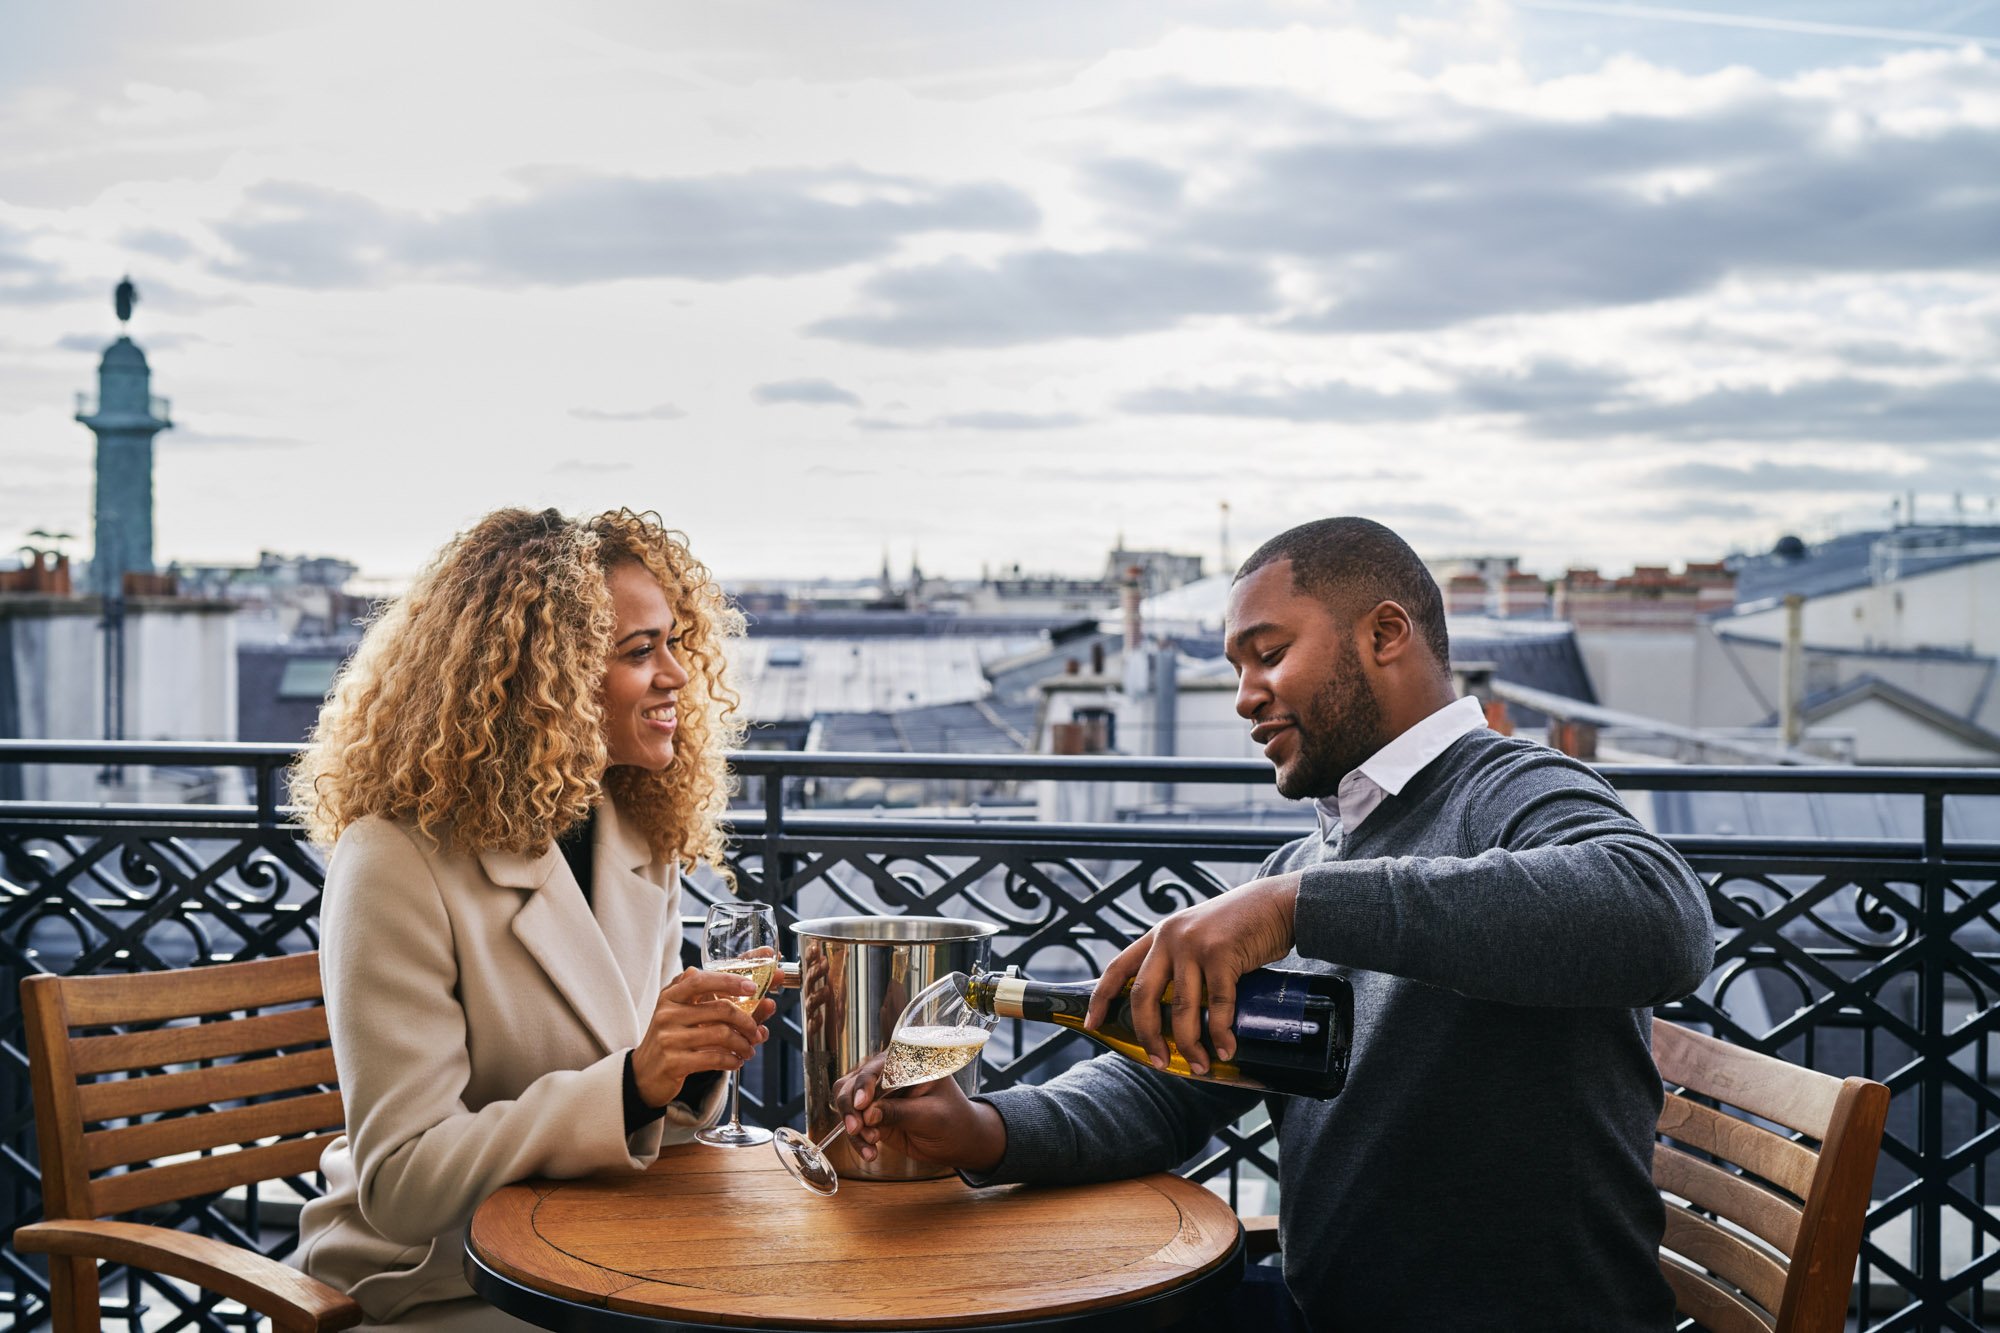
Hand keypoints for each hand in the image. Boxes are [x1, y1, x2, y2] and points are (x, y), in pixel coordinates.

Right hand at [632, 966, 776, 1106]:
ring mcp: (669, 1037)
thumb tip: (768, 1004)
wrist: (644, 1074)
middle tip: (756, 1031)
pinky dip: (732, 1060)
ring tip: (748, 1049)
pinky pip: (713, 1058)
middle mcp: (667, 1013)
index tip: (752, 987)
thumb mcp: (687, 1015)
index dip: (730, 981)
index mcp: (671, 995)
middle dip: (747, 1020)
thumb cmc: (673, 1039)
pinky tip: (736, 1062)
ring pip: (721, 1034)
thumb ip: (719, 1004)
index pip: (702, 979)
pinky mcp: (673, 1062)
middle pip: (720, 1009)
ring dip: (743, 1044)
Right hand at [837, 1051, 1006, 1174]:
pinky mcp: (874, 1115)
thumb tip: (867, 1113)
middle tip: (856, 1129)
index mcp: (908, 1062)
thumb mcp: (931, 1116)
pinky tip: (871, 1154)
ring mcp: (879, 1094)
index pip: (879, 1065)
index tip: (861, 1104)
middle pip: (854, 1081)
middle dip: (850, 1106)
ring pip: (848, 1102)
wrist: (960, 1141)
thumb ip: (900, 1112)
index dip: (865, 1082)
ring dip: (852, 1124)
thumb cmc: (954, 1120)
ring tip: (870, 1145)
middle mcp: (889, 1073)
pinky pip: (856, 1124)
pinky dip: (858, 1140)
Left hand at [1085, 873, 1300, 1073]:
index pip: (1118, 968)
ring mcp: (1195, 945)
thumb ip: (1180, 962)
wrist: (1276, 903)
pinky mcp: (1222, 954)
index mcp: (1159, 935)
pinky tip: (1227, 1049)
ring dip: (1189, 1044)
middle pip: (1143, 996)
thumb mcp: (1197, 936)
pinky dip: (1221, 1033)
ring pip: (1180, 1008)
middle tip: (1159, 1062)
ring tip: (1201, 1066)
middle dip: (1148, 1035)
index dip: (1101, 998)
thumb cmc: (1238, 927)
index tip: (1093, 1024)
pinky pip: (1218, 1004)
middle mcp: (1170, 938)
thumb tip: (1171, 1013)